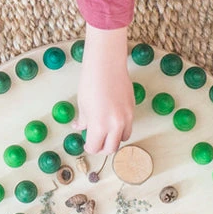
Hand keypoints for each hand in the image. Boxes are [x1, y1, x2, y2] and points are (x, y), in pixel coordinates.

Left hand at [76, 25, 133, 154]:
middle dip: (102, 147)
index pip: (95, 147)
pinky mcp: (132, 109)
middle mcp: (115, 125)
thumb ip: (83, 121)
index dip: (89, 147)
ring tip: (105, 131)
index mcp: (99, 125)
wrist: (106, 65)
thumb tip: (79, 127)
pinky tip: (112, 120)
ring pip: (122, 139)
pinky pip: (128, 126)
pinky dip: (121, 128)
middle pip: (111, 148)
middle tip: (95, 142)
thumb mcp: (83, 105)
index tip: (87, 144)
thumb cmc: (90, 83)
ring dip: (113, 139)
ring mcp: (126, 117)